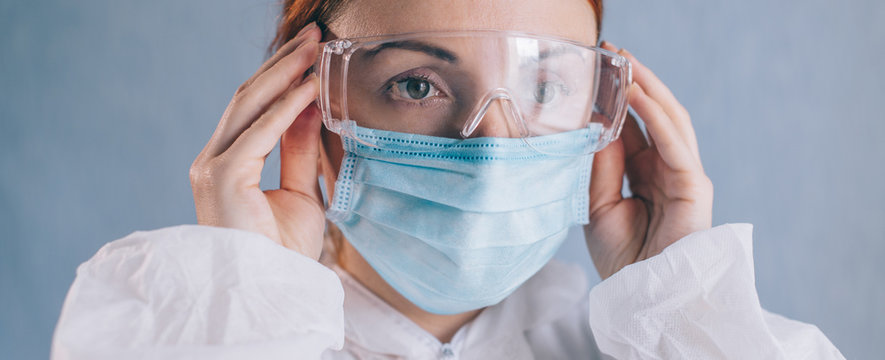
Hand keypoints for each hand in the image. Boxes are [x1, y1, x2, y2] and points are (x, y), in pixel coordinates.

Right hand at [189, 23, 325, 259]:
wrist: (271, 292)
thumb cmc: (283, 253)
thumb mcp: (301, 193)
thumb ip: (300, 149)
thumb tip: (310, 105)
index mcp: (226, 164)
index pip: (251, 108)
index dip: (280, 77)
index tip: (309, 53)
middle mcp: (212, 160)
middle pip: (247, 96)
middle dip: (282, 63)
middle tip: (313, 35)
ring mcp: (213, 167)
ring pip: (249, 105)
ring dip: (285, 73)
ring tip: (315, 47)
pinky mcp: (223, 177)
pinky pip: (261, 132)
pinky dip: (288, 107)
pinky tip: (311, 87)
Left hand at [584, 41, 712, 278]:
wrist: (643, 296)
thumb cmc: (622, 258)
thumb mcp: (596, 205)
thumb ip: (599, 166)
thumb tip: (595, 126)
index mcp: (644, 172)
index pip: (633, 125)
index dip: (616, 97)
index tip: (596, 70)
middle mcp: (666, 168)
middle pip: (655, 114)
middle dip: (635, 81)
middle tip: (613, 52)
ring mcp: (684, 175)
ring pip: (670, 120)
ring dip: (648, 88)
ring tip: (625, 62)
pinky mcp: (694, 187)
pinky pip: (676, 144)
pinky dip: (656, 117)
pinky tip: (636, 96)